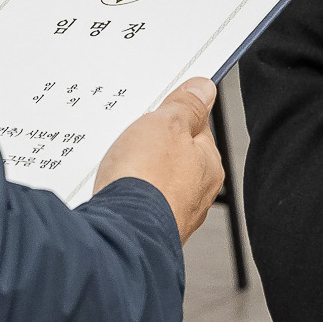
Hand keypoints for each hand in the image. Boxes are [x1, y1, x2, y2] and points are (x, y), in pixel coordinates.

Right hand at [93, 77, 222, 241]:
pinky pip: (136, 202)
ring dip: (137, 171)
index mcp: (208, 166)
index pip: (197, 130)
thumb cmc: (147, 180)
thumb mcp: (167, 124)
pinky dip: (126, 193)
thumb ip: (186, 106)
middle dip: (152, 145)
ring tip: (120, 164)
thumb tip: (203, 89)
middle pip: (173, 157)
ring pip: (153, 180)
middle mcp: (195, 195)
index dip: (175, 115)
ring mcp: (170, 215)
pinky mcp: (145, 229)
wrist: (120, 232)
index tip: (159, 108)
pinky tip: (114, 189)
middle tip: (134, 137)